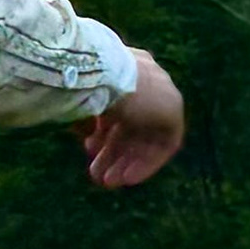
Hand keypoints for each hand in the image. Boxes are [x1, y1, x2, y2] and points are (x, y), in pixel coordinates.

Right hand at [80, 48, 185, 188]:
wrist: (97, 71)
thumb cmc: (77, 81)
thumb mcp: (77, 98)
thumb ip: (87, 113)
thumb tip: (87, 131)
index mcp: (126, 66)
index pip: (119, 105)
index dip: (102, 132)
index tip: (88, 148)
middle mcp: (147, 77)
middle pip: (133, 124)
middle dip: (114, 152)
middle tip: (98, 174)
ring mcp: (162, 92)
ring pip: (146, 136)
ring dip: (128, 161)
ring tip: (108, 182)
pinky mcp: (172, 110)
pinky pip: (164, 144)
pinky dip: (147, 162)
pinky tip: (128, 179)